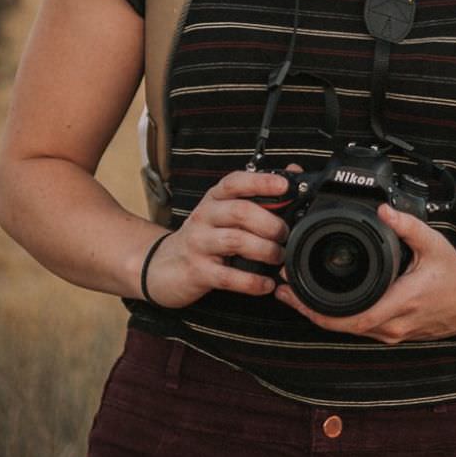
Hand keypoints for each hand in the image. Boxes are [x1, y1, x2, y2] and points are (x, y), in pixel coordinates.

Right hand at [142, 169, 290, 310]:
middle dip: (269, 223)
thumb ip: (256, 194)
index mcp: (214, 198)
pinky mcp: (198, 272)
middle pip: (240, 211)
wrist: (162, 266)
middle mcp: (205, 216)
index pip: (235, 182)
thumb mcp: (223, 210)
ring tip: (278, 257)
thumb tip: (293, 172)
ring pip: (235, 241)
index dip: (261, 181)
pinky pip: (228, 276)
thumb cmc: (203, 235)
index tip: (285, 185)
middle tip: (285, 234)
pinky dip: (251, 281)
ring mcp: (199, 244)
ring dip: (264, 250)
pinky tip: (266, 284)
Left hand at [274, 205, 455, 343]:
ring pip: (349, 331)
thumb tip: (384, 208)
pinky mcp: (393, 334)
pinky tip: (322, 304)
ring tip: (295, 295)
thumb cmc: (454, 273)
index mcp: (401, 303)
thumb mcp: (432, 243)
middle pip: (342, 327)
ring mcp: (393, 333)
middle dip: (309, 310)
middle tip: (284, 290)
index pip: (352, 318)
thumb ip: (407, 225)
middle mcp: (394, 325)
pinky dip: (338, 318)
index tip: (297, 294)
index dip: (319, 311)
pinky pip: (359, 329)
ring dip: (321, 315)